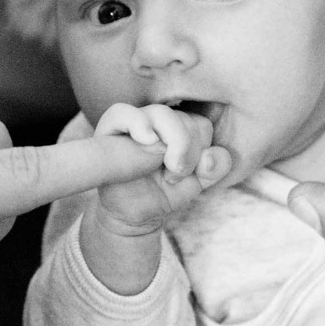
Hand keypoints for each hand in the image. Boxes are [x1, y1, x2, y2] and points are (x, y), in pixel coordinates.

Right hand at [79, 104, 230, 293]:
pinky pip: (122, 113)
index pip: (201, 124)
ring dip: (172, 142)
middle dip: (187, 152)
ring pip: (162, 114)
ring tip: (165, 166)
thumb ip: (214, 168)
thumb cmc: (164, 192)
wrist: (133, 212)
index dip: (202, 150)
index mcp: (181, 126)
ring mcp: (135, 120)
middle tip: (174, 177)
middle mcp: (159, 119)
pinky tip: (148, 141)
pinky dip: (138, 124)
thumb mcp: (196, 183)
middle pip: (185, 119)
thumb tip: (211, 156)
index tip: (190, 174)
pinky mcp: (110, 129)